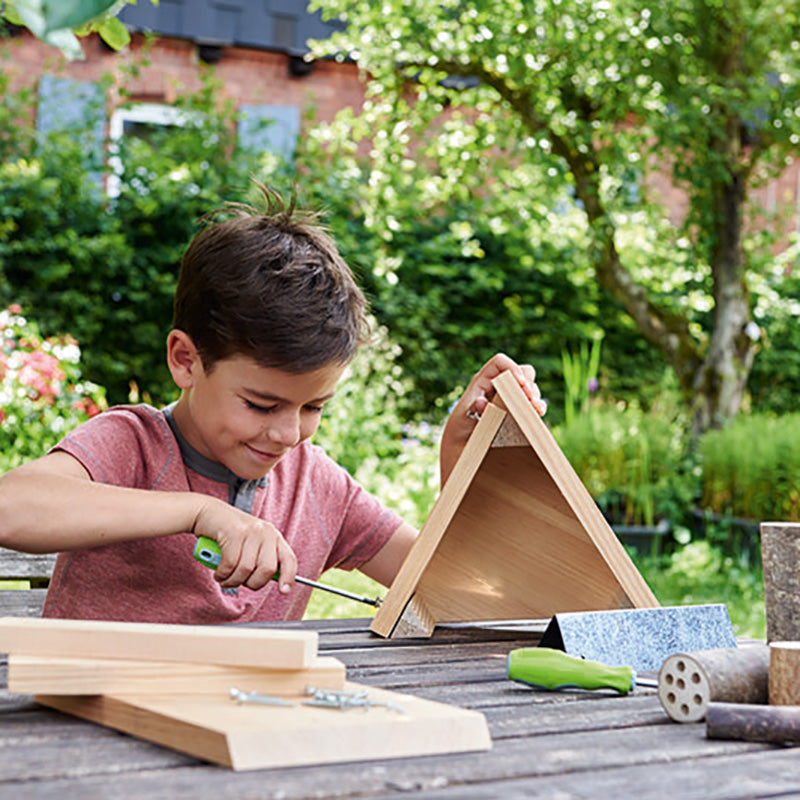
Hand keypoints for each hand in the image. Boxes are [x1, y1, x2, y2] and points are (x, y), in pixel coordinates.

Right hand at [192, 496, 297, 590]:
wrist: (208, 513)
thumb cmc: (229, 534)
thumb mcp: (251, 544)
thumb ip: (261, 559)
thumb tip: (273, 582)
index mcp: (274, 536)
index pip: (289, 559)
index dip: (289, 577)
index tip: (284, 590)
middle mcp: (266, 532)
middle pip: (267, 569)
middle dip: (252, 583)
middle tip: (239, 582)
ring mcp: (251, 530)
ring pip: (246, 569)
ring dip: (232, 581)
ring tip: (224, 579)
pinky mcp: (234, 532)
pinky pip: (230, 564)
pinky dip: (222, 574)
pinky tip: (218, 573)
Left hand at [440, 353, 545, 484]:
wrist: (460, 464)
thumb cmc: (456, 440)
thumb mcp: (461, 422)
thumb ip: (472, 409)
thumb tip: (484, 401)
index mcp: (479, 386)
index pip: (499, 364)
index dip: (512, 368)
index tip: (520, 383)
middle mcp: (494, 392)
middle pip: (520, 373)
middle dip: (528, 384)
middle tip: (530, 401)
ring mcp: (506, 405)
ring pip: (529, 389)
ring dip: (535, 396)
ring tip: (535, 409)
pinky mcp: (515, 419)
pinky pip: (531, 407)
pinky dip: (537, 408)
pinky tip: (537, 414)